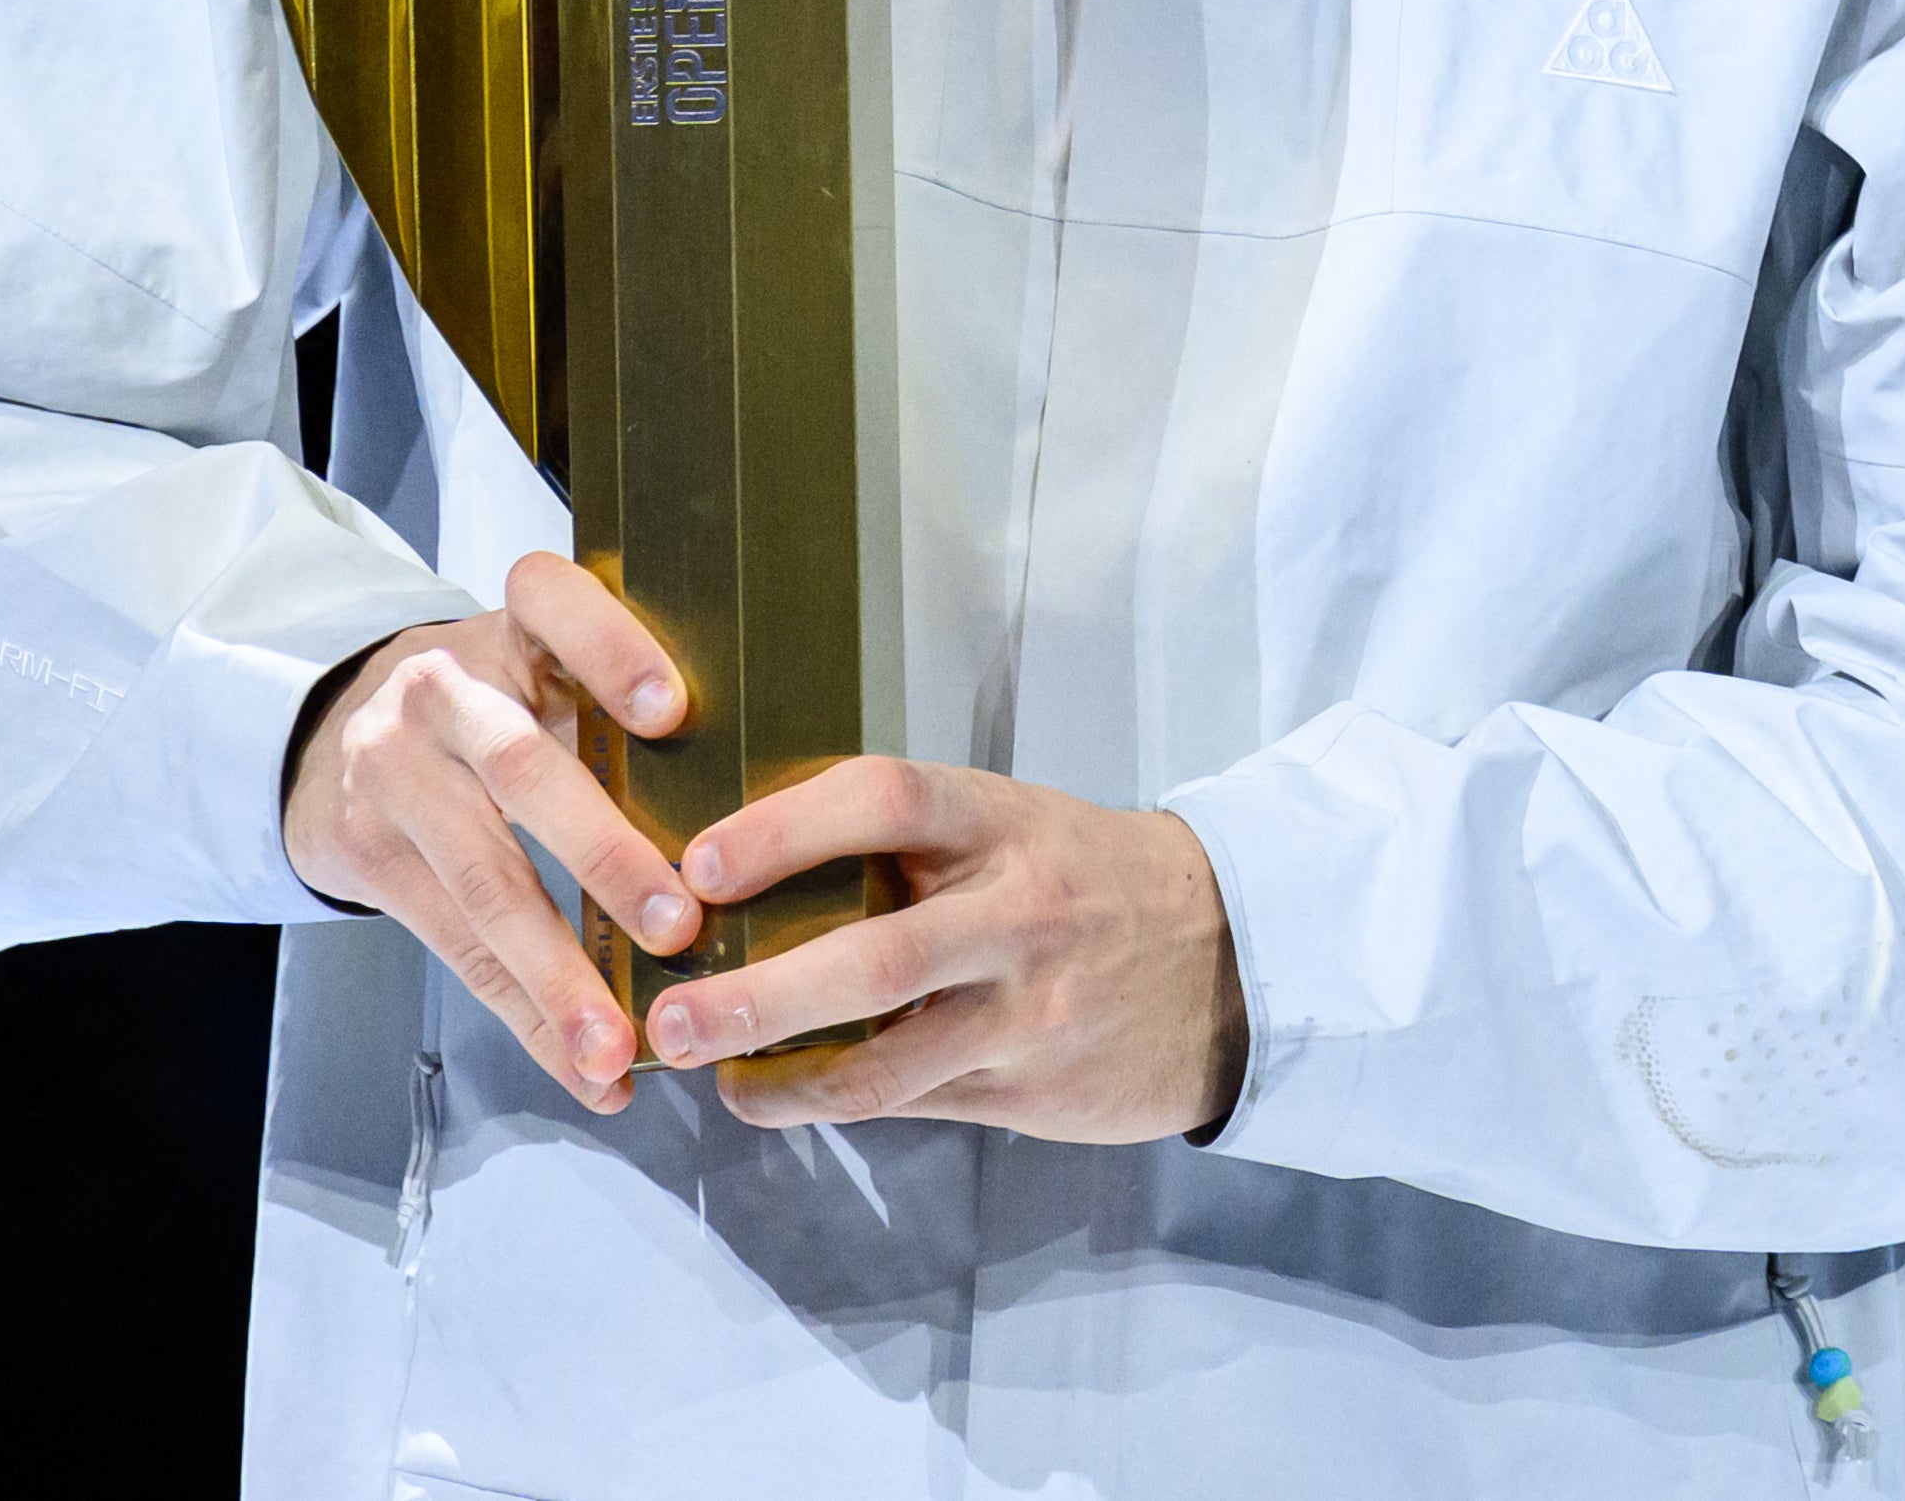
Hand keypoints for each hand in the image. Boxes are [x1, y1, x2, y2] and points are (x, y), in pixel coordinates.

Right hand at [280, 552, 701, 1113]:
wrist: (342, 731)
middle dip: (604, 855)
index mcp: (510, 628)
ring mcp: (393, 774)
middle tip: (680, 923)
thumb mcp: (552, 668)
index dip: (611, 651)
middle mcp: (441, 691)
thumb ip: (631, 708)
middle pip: (523, 771)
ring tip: (621, 1042)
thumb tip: (776, 803)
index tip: (674, 712)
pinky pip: (457, 948)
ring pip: (485, 880)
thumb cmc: (501, 704)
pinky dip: (528, 1017)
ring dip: (560, 975)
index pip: (553, 605)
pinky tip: (583, 1065)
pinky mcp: (368, 855)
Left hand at [637, 759, 1249, 1141]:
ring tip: (703, 1071)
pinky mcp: (1031, 1089)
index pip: (887, 801)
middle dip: (756, 995)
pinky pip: (909, 1104)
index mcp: (1007, 824)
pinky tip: (773, 1096)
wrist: (1235, 958)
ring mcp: (1028, 1012)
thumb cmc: (1091, 881)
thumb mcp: (1018, 828)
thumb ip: (911, 849)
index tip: (698, 865)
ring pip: (883, 1062)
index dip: (784, 828)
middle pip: (874, 957)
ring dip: (775, 1076)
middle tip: (668, 1016)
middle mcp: (1020, 916)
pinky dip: (827, 1104)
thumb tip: (747, 873)